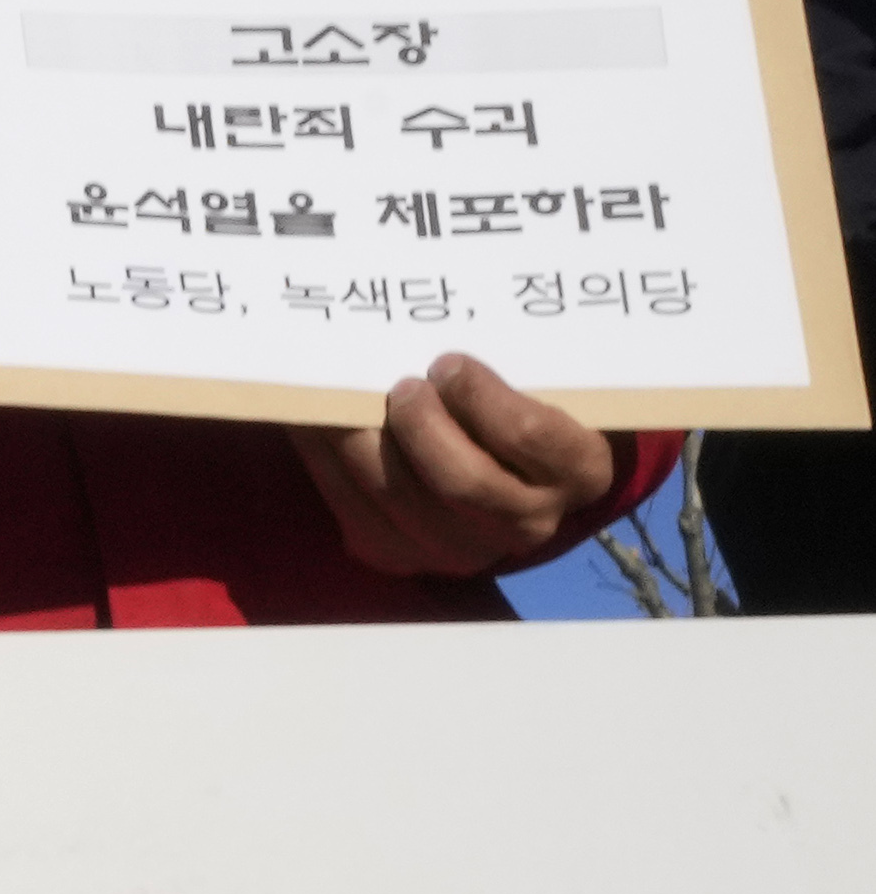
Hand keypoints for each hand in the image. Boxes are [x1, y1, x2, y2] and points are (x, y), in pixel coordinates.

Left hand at [288, 352, 617, 577]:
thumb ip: (519, 362)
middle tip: (401, 385)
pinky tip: (313, 421)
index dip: (481, 398)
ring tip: (346, 394)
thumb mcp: (546, 379)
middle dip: (420, 427)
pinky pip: (353, 508)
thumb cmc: (527, 400)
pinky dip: (327, 459)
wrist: (508, 470)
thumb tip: (440, 336)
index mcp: (579, 471)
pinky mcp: (400, 556)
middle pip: (461, 480)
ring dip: (361, 440)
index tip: (448, 363)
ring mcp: (462, 550)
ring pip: (398, 496)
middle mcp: (528, 523)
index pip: (530, 435)